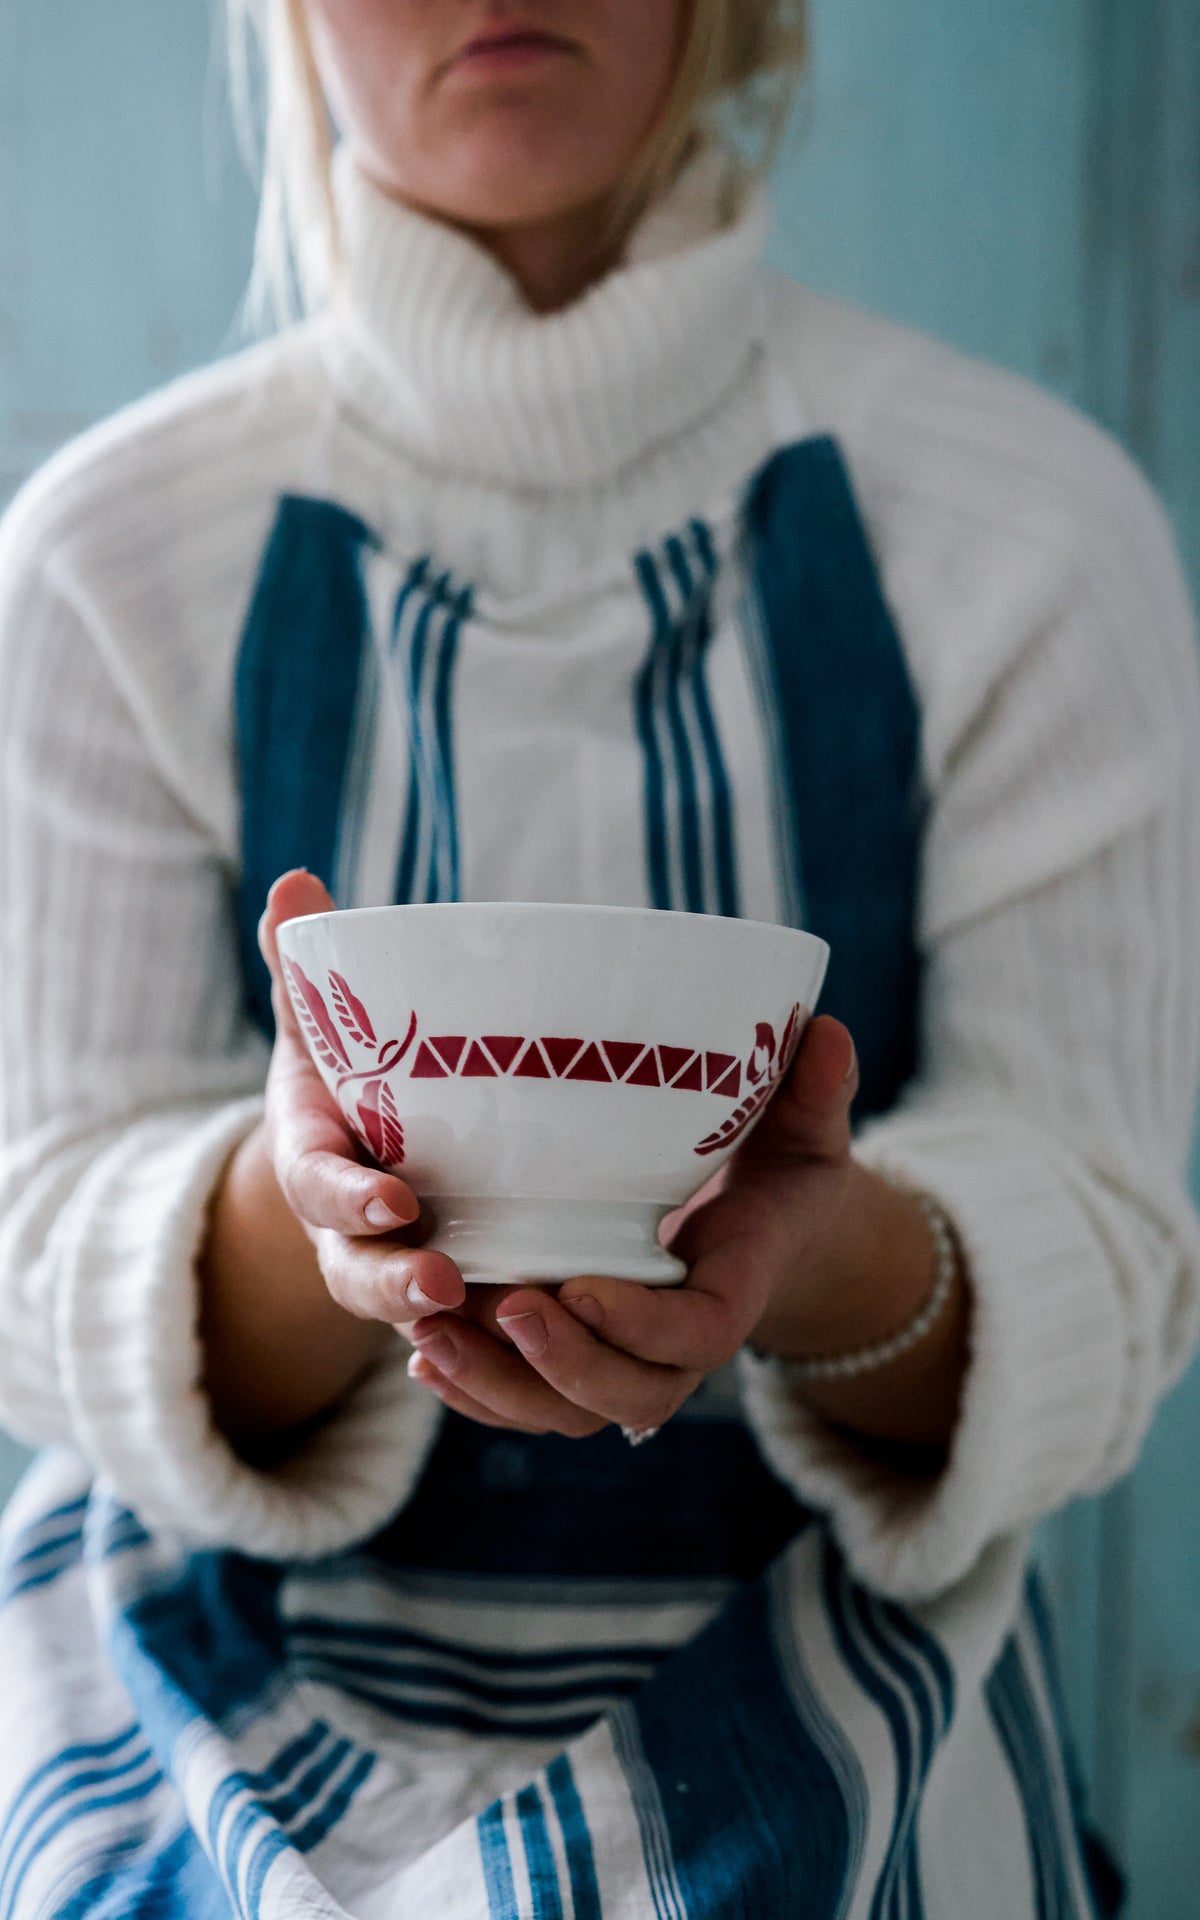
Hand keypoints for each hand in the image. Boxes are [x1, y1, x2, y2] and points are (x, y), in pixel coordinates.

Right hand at [256, 870, 470, 1336]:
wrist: (363, 1150)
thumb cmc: (346, 1078)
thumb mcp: (324, 1024)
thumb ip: (308, 965)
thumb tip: (293, 883)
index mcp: (317, 1164)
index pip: (320, 1187)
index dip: (350, 1201)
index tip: (395, 1202)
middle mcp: (350, 1234)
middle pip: (358, 1277)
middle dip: (394, 1283)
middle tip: (445, 1282)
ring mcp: (398, 1271)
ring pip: (412, 1320)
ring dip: (449, 1328)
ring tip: (501, 1317)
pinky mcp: (453, 1294)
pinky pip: (465, 1340)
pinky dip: (491, 1355)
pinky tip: (540, 1349)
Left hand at [407, 1017, 868, 1437]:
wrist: (759, 1229)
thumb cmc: (777, 1171)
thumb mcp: (804, 1131)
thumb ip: (815, 1093)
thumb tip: (827, 1035)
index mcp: (732, 1291)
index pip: (696, 1334)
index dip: (640, 1325)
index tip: (581, 1287)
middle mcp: (675, 1347)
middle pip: (628, 1393)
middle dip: (562, 1365)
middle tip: (503, 1306)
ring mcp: (622, 1361)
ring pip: (564, 1410)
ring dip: (497, 1386)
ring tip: (432, 1340)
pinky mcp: (577, 1359)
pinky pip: (528, 1402)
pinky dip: (477, 1392)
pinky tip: (422, 1358)